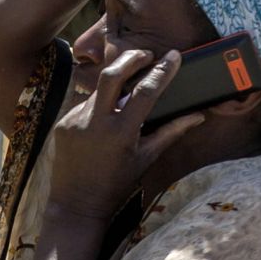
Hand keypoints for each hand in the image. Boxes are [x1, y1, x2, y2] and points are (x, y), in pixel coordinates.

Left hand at [48, 49, 205, 221]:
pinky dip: (99, 107)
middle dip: (131, 58)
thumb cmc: (116, 185)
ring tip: (128, 92)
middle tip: (146, 54)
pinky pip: (84, 105)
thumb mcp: (146, 159)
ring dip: (115, 86)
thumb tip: (198, 116)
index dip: (162, 71)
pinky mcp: (62, 123)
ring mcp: (74, 121)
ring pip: (98, 90)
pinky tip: (105, 120)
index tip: (173, 56)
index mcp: (120, 134)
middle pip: (112, 74)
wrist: (75, 205)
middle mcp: (95, 123)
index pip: (145, 92)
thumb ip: (171, 133)